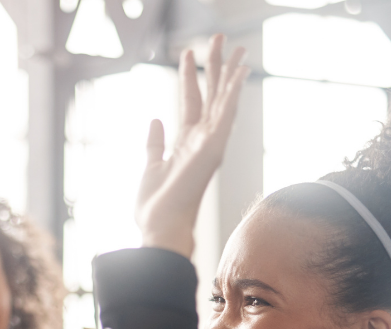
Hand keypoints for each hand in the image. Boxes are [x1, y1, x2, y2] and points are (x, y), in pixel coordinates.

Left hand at [135, 35, 248, 258]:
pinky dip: (234, 92)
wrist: (159, 228)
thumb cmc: (155, 208)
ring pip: (222, 99)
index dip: (190, 77)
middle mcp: (201, 141)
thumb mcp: (150, 166)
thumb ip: (155, 143)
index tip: (188, 52)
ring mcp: (210, 144)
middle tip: (219, 38)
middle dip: (214, 66)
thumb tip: (156, 120)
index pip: (190, 102)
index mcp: (185, 144)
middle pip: (210, 95)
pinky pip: (226, 114)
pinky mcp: (214, 148)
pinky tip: (240, 71)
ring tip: (235, 45)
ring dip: (228, 72)